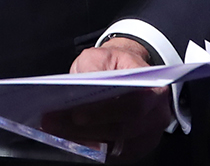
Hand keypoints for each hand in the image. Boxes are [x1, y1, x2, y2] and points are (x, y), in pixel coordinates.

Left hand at [56, 38, 168, 162]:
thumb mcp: (104, 56)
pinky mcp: (135, 148)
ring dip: (80, 138)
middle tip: (53, 122)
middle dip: (84, 128)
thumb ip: (94, 67)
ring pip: (113, 144)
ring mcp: (147, 136)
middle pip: (120, 130)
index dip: (105, 112)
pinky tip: (65, 135)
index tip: (76, 114)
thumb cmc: (116, 65)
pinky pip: (110, 153)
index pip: (133, 105)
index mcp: (154, 89)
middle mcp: (156, 116)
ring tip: (53, 128)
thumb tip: (81, 85)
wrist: (129, 73)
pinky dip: (86, 145)